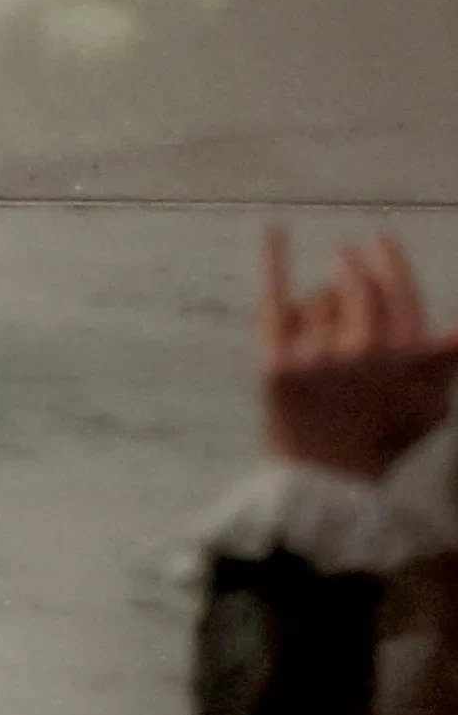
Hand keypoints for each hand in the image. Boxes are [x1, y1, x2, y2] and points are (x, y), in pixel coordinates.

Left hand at [259, 229, 457, 482]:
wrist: (324, 484)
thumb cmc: (382, 441)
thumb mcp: (431, 402)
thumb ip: (446, 359)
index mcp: (405, 351)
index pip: (398, 288)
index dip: (388, 260)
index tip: (378, 240)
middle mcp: (365, 348)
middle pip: (357, 285)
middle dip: (353, 269)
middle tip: (345, 258)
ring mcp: (317, 355)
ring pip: (318, 299)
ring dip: (318, 305)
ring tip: (317, 336)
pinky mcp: (275, 365)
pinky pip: (275, 301)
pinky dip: (274, 262)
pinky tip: (274, 230)